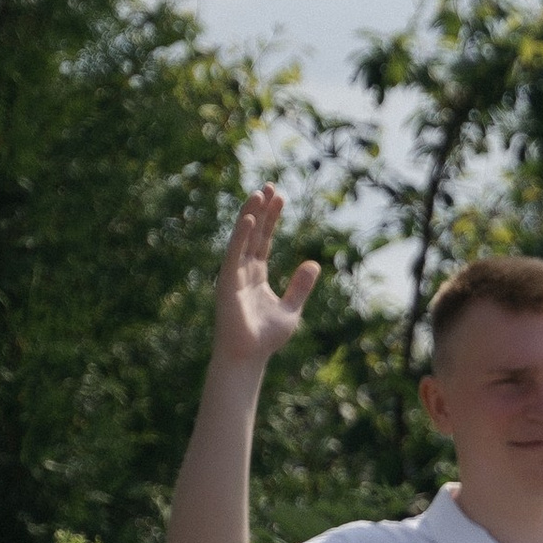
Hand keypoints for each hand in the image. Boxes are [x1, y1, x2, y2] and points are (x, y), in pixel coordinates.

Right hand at [211, 184, 318, 372]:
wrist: (248, 357)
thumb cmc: (265, 338)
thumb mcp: (291, 310)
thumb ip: (301, 286)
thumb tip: (314, 263)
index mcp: (256, 275)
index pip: (264, 239)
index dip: (271, 217)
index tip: (279, 196)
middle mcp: (243, 270)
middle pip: (253, 232)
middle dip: (261, 209)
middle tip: (270, 185)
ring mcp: (234, 274)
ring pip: (242, 238)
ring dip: (250, 214)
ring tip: (259, 192)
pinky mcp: (227, 282)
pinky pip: (234, 253)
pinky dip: (241, 235)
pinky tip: (250, 218)